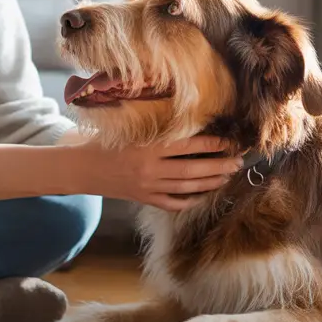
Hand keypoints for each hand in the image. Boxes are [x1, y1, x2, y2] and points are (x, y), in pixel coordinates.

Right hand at [78, 134, 242, 211]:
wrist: (82, 169)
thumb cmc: (104, 142)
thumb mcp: (128, 130)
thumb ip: (154, 128)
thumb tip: (185, 119)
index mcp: (148, 147)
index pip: (188, 145)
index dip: (211, 143)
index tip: (229, 141)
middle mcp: (150, 168)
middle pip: (193, 169)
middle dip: (219, 166)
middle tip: (238, 162)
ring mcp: (148, 187)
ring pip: (187, 187)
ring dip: (210, 182)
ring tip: (227, 176)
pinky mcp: (144, 199)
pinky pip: (173, 203)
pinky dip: (190, 200)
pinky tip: (203, 195)